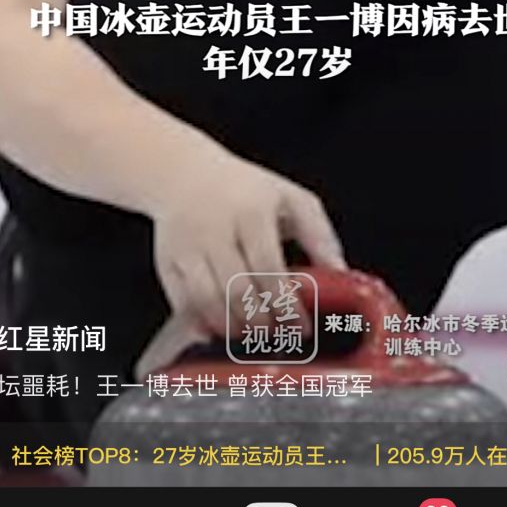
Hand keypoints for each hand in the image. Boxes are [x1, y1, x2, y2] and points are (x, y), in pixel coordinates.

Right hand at [136, 141, 346, 375]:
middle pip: (237, 290)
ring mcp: (186, 246)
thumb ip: (318, 233)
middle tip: (278, 334)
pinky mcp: (165, 261)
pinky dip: (201, 324)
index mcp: (250, 210)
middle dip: (262, 321)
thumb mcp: (289, 197)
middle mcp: (214, 227)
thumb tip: (340, 271)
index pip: (268, 266)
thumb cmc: (244, 189)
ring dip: (234, 327)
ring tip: (254, 332)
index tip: (300, 326)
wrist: (183, 173)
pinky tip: (221, 329)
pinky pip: (182, 303)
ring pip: (207, 301)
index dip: (285, 303)